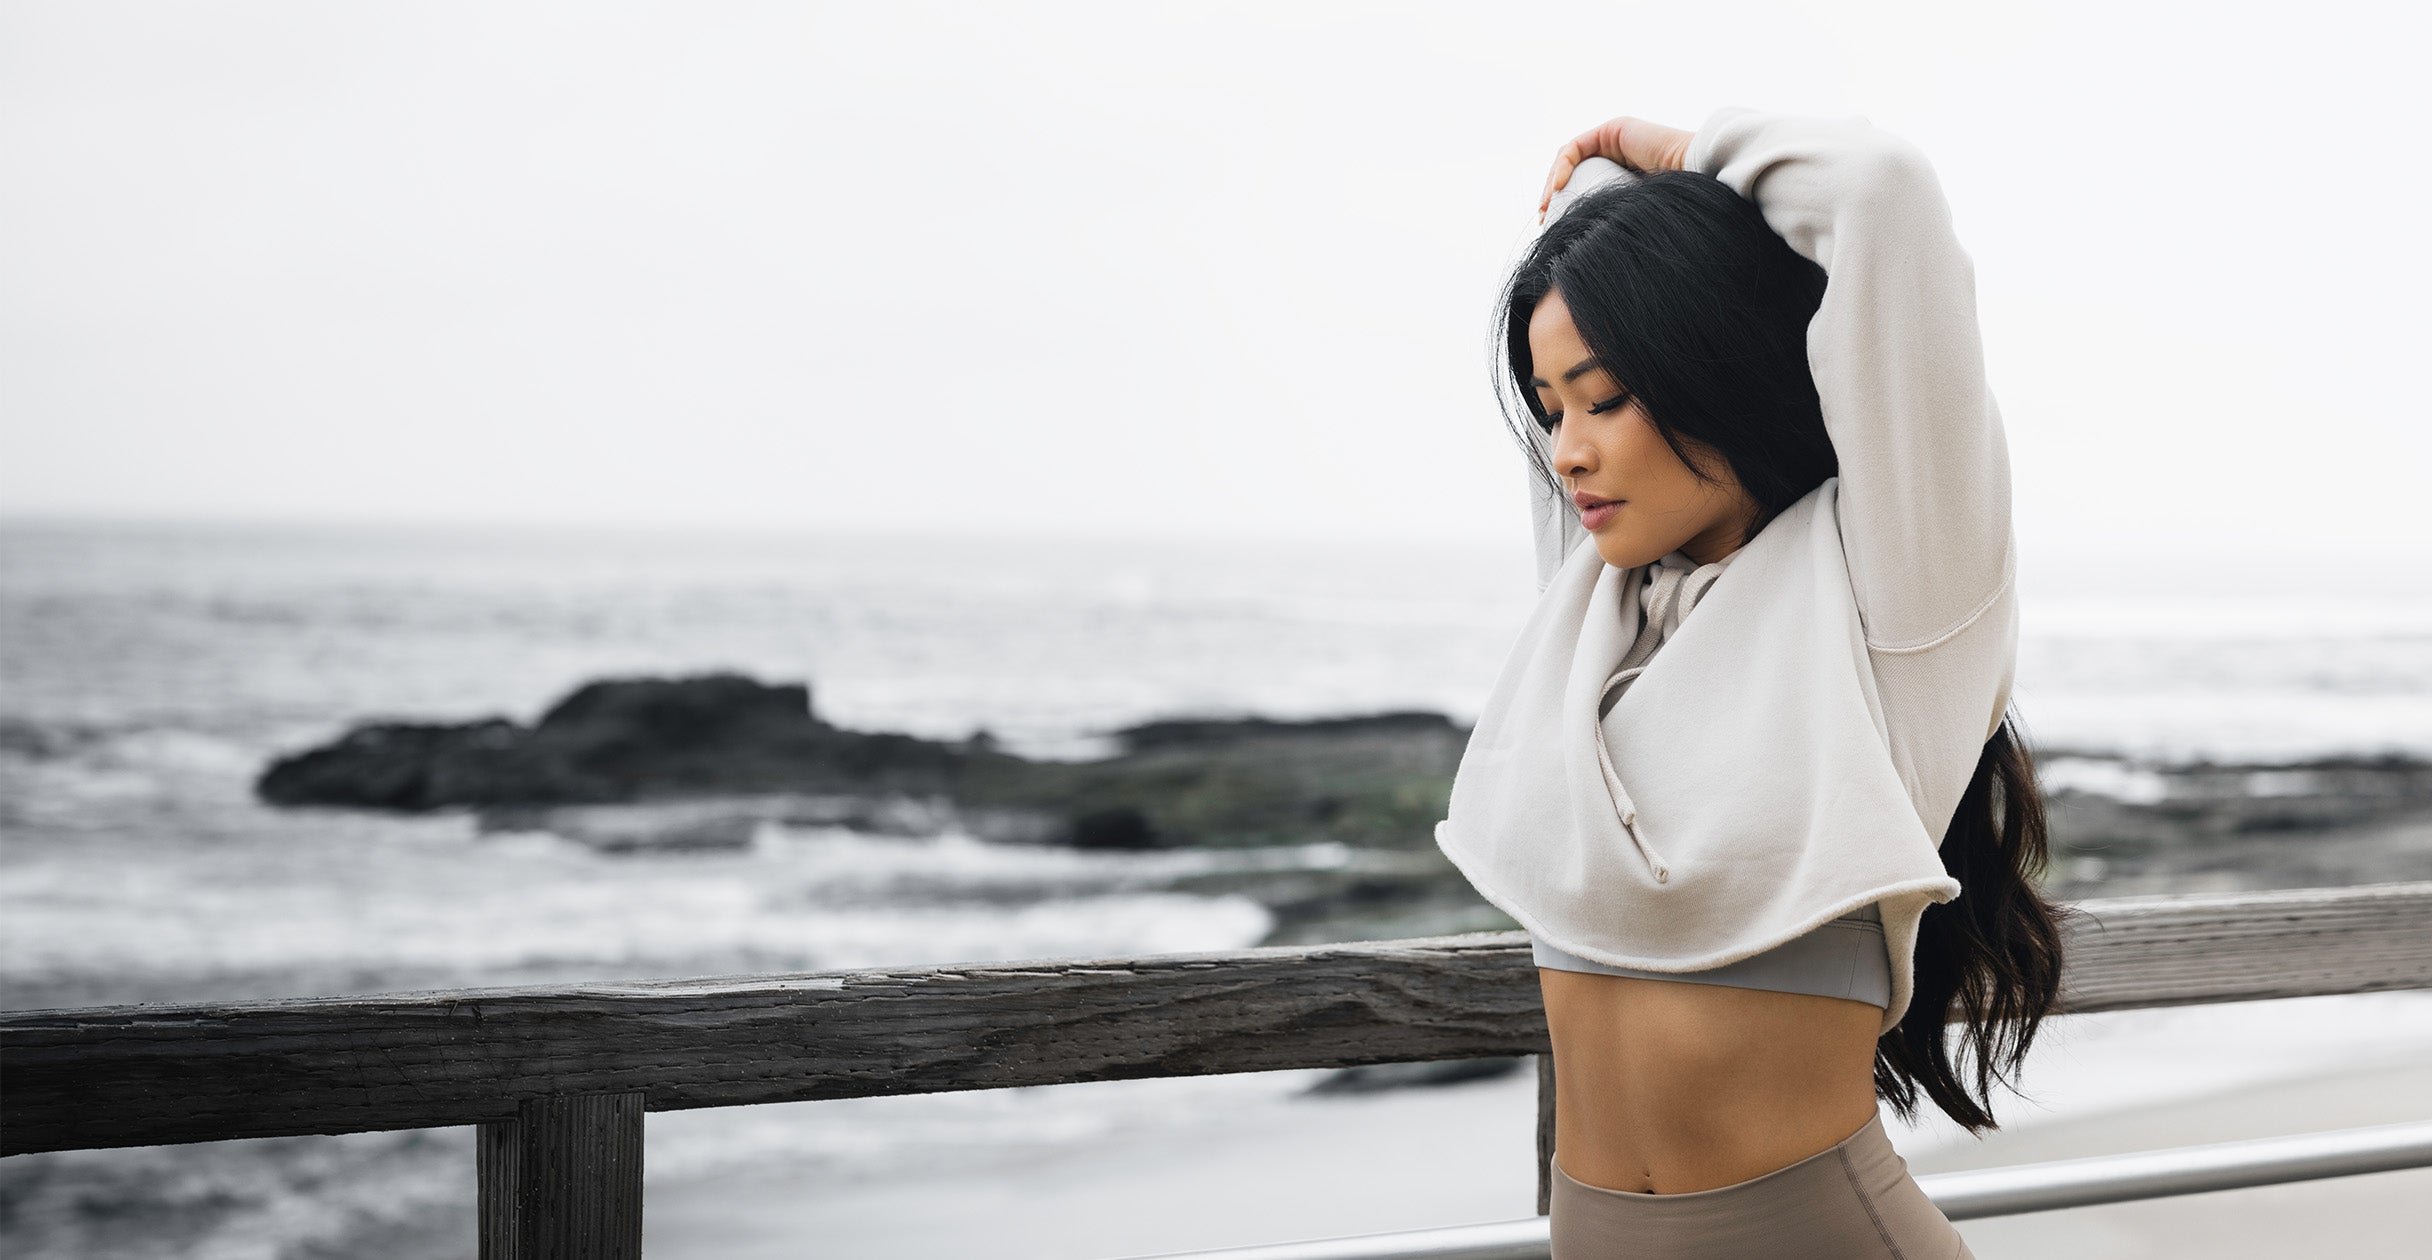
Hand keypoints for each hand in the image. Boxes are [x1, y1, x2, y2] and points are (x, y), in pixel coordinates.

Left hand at [1536, 116, 1695, 222]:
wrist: (1696, 178)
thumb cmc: (1673, 209)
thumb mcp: (1634, 221)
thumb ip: (1616, 227)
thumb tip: (1591, 263)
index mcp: (1626, 178)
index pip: (1585, 188)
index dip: (1565, 207)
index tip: (1553, 231)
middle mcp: (1621, 156)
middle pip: (1575, 173)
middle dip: (1553, 196)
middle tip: (1544, 221)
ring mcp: (1617, 140)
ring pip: (1571, 160)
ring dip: (1553, 182)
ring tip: (1547, 208)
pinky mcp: (1614, 129)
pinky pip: (1576, 147)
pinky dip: (1563, 166)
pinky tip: (1558, 189)